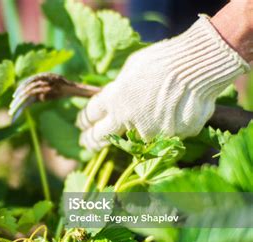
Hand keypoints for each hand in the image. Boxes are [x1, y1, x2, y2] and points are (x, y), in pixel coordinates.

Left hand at [77, 16, 249, 151]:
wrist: (198, 66)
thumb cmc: (163, 59)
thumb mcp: (132, 67)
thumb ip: (119, 86)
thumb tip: (114, 94)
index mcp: (113, 99)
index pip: (90, 115)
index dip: (84, 120)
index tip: (82, 123)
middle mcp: (126, 120)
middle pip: (100, 137)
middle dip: (90, 141)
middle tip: (86, 143)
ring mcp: (148, 132)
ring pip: (133, 139)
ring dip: (134, 133)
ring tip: (142, 121)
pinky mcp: (169, 138)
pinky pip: (162, 136)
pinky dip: (164, 129)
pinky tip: (172, 113)